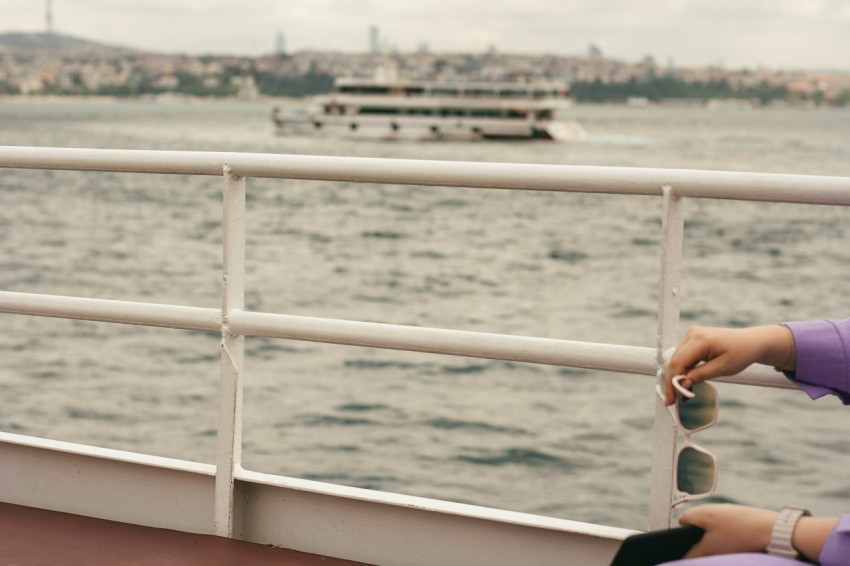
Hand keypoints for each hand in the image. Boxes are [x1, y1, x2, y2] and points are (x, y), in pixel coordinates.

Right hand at [664, 325, 794, 404]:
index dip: (672, 382)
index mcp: (700, 339)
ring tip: (676, 394)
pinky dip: (682, 369)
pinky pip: (682, 356)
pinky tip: (682, 381)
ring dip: (675, 376)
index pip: (678, 363)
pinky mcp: (692, 337)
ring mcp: (691, 334)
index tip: (672, 400)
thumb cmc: (740, 354)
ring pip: (676, 359)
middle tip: (671, 401)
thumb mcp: (722, 368)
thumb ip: (700, 375)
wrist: (750, 342)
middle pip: (675, 361)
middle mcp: (692, 333)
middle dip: (671, 381)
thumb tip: (682, 384)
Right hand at [679, 504, 776, 557]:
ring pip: (712, 523)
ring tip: (722, 548)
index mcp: (701, 512)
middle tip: (705, 550)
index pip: (682, 519)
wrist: (771, 531)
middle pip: (698, 522)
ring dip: (713, 536)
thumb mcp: (712, 549)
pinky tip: (735, 543)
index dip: (681, 534)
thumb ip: (693, 553)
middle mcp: (712, 507)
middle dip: (698, 537)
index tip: (687, 546)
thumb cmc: (739, 537)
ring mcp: (727, 509)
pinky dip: (727, 534)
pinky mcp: (740, 514)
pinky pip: (726, 524)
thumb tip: (684, 557)